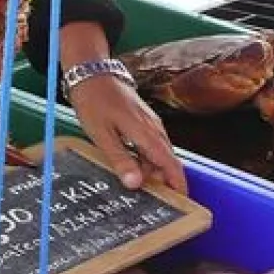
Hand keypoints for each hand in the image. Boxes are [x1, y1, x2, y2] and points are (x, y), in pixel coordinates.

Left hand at [68, 75, 186, 191]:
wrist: (92, 72)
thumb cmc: (95, 102)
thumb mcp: (102, 135)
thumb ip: (120, 159)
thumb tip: (136, 183)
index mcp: (147, 133)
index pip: (170, 163)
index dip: (177, 183)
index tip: (181, 200)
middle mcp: (154, 128)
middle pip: (167, 160)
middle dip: (164, 180)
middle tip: (153, 200)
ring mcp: (150, 122)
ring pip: (158, 152)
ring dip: (152, 169)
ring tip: (137, 185)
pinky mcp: (143, 119)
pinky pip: (150, 144)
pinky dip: (146, 157)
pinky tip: (132, 164)